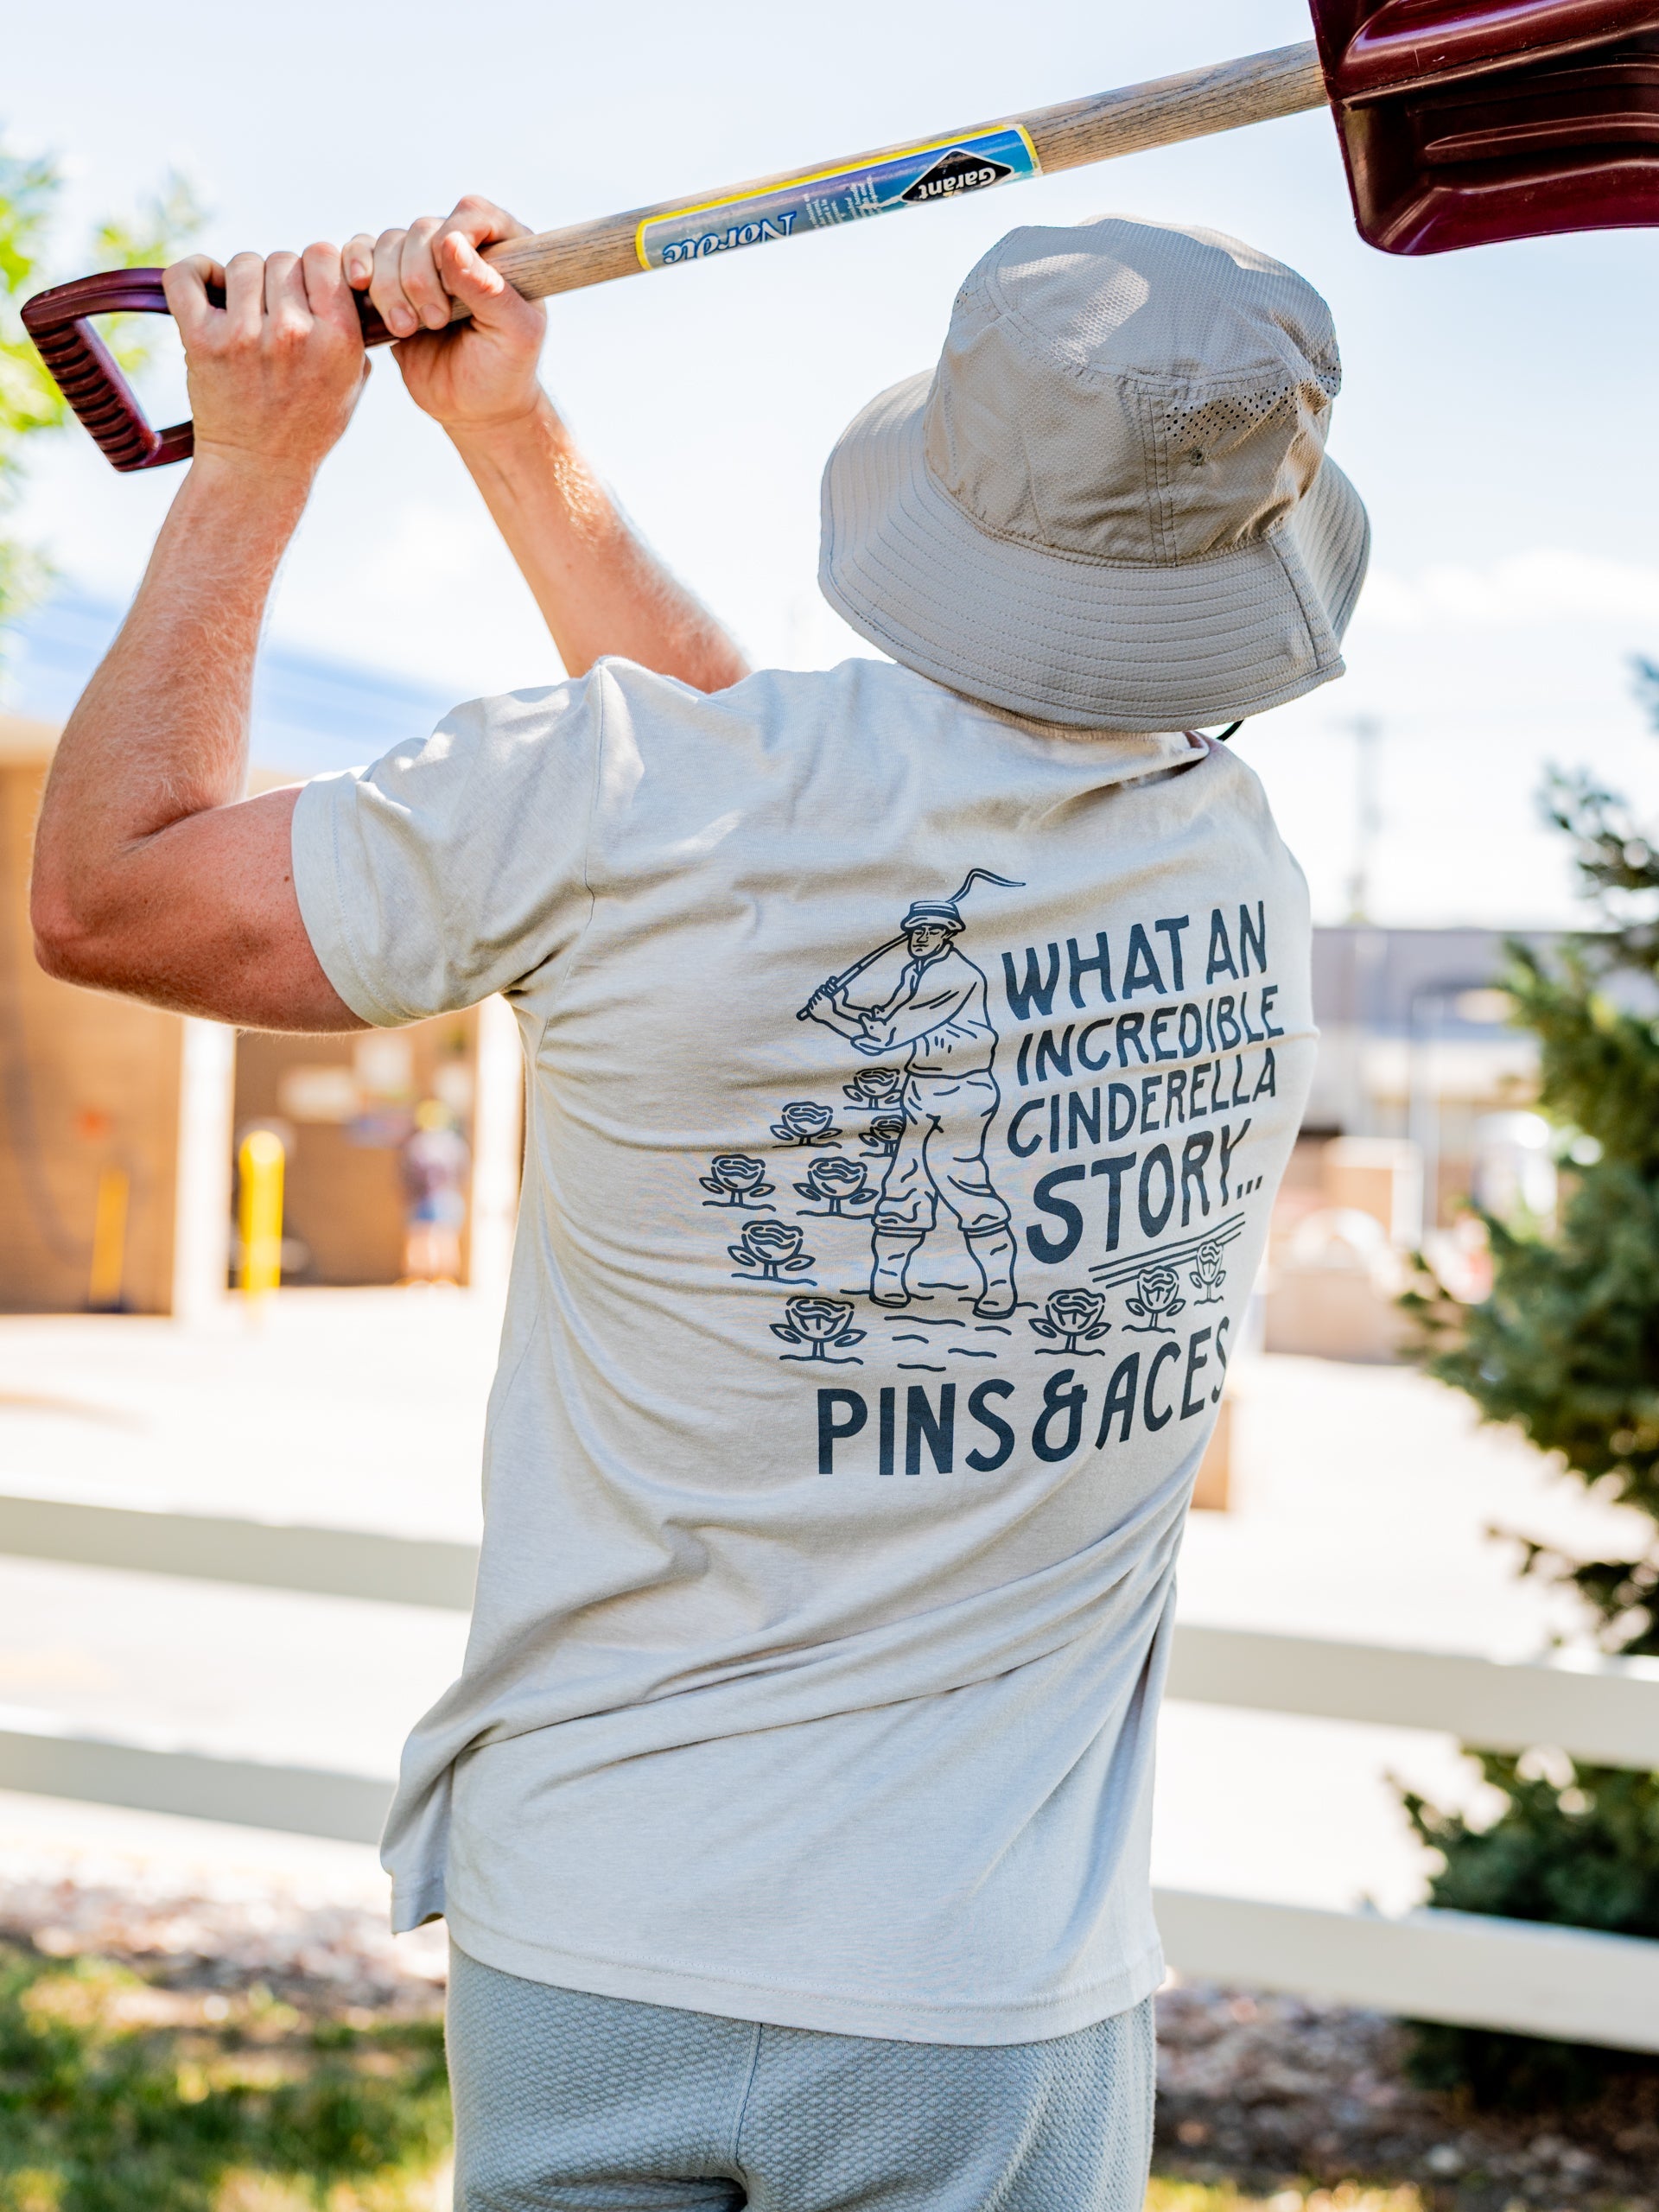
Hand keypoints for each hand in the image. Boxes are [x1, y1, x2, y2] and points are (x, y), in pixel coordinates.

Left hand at [164, 245, 367, 484]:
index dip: (315, 267)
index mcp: (337, 339)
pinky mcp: (202, 340)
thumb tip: (341, 276)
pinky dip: (193, 273)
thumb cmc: (308, 425)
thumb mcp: (351, 381)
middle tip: (275, 315)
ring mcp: (244, 335)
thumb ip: (352, 329)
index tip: (309, 289)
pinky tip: (207, 288)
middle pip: (283, 259)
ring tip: (246, 313)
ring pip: (243, 265)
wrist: (258, 467)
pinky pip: (186, 275)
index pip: (323, 255)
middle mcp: (293, 332)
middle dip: (280, 282)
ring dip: (243, 282)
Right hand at [345, 195, 545, 433]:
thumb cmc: (504, 372)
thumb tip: (450, 242)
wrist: (475, 408)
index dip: (454, 236)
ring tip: (406, 328)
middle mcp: (460, 248)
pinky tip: (363, 293)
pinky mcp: (390, 283)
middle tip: (435, 321)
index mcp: (503, 250)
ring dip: (390, 285)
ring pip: (389, 243)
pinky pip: (361, 254)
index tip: (452, 282)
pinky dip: (356, 268)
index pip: (473, 212)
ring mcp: (423, 263)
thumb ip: (490, 289)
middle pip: (423, 230)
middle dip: (420, 276)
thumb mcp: (515, 336)